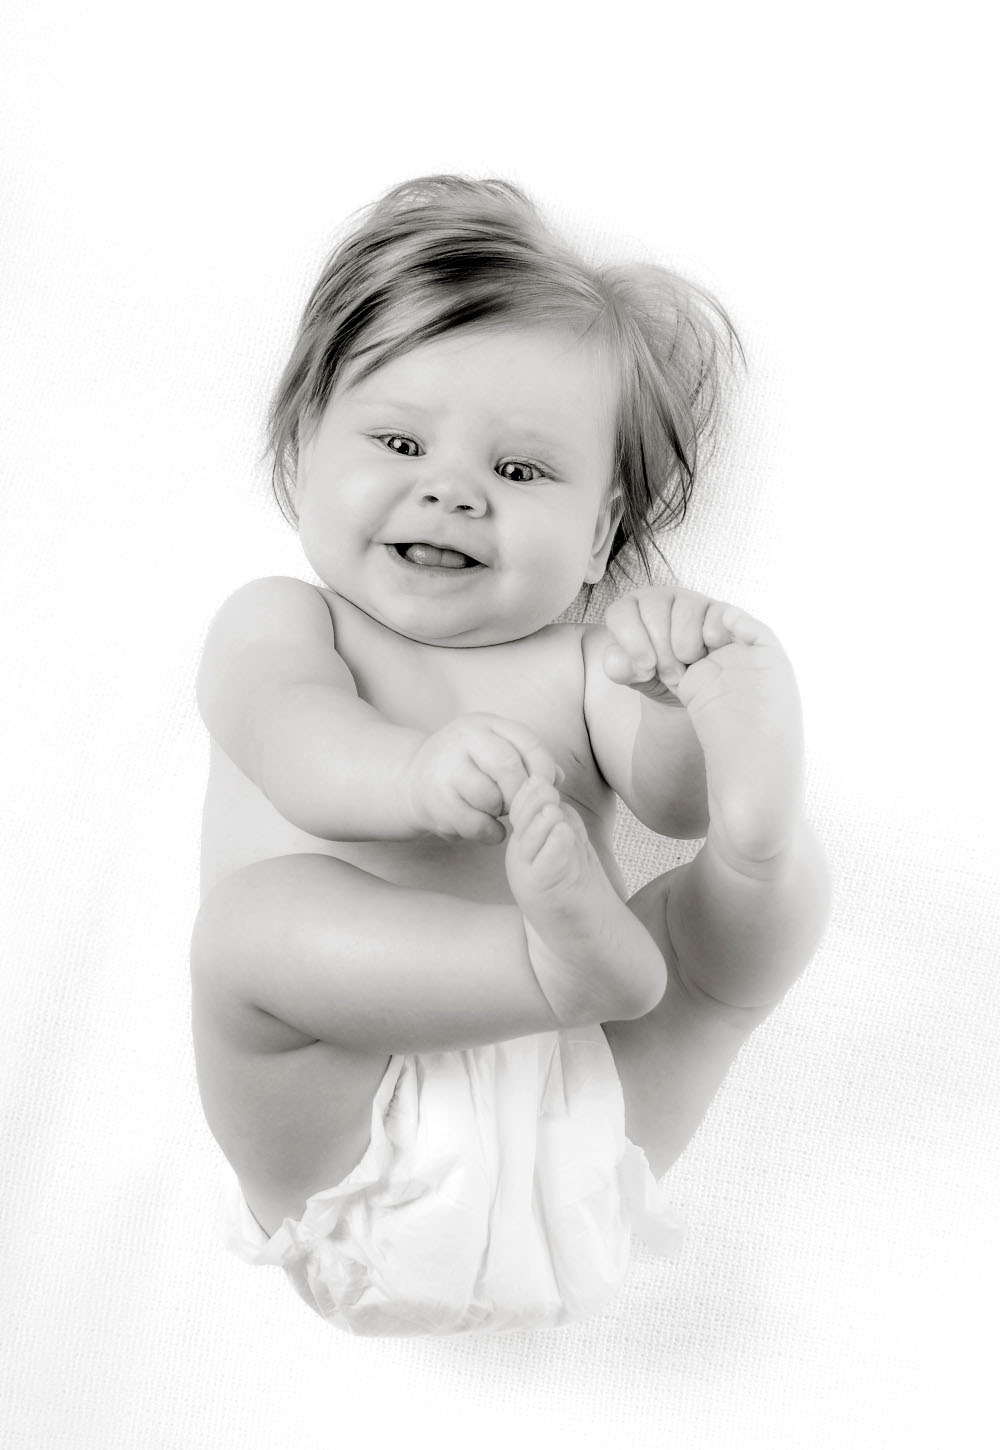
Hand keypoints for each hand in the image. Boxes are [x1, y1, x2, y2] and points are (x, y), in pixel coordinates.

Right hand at [403, 713, 561, 842]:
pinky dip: (490, 832)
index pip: (526, 741)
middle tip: (522, 806)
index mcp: (485, 724)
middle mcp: (463, 740)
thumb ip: (529, 761)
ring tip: (497, 812)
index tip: (546, 789)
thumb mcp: (496, 751)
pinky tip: (490, 830)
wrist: (412, 781)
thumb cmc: (468, 768)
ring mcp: (446, 769)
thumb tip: (559, 778)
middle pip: (507, 766)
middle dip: (521, 793)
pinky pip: (475, 823)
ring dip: (501, 812)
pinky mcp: (435, 801)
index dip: (543, 769)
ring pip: (490, 797)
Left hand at [603, 586, 765, 705]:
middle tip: (671, 676)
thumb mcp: (633, 676)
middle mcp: (659, 598)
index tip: (645, 669)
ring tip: (689, 666)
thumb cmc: (657, 676)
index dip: (632, 643)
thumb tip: (617, 660)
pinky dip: (712, 640)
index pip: (621, 613)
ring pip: (686, 612)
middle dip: (662, 653)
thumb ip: (619, 668)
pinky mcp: (721, 610)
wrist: (693, 689)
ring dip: (686, 649)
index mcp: (631, 609)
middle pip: (654, 613)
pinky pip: (717, 616)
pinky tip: (710, 655)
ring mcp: (691, 601)